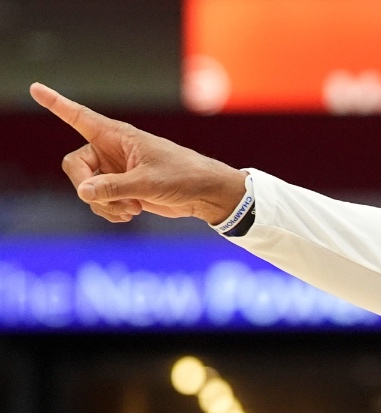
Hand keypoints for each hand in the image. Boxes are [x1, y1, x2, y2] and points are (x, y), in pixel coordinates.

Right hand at [29, 83, 247, 224]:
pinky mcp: (121, 188)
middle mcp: (111, 150)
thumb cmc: (183, 177)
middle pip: (75, 167)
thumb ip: (113, 188)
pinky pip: (98, 201)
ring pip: (86, 189)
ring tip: (131, 210)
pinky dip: (109, 211)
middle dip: (89, 188)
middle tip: (113, 201)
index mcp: (117, 136)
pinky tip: (129, 215)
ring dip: (103, 204)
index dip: (56, 103)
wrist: (204, 194)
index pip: (80, 117)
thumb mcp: (147, 183)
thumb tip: (82, 192)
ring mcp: (114, 170)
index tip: (35, 88)